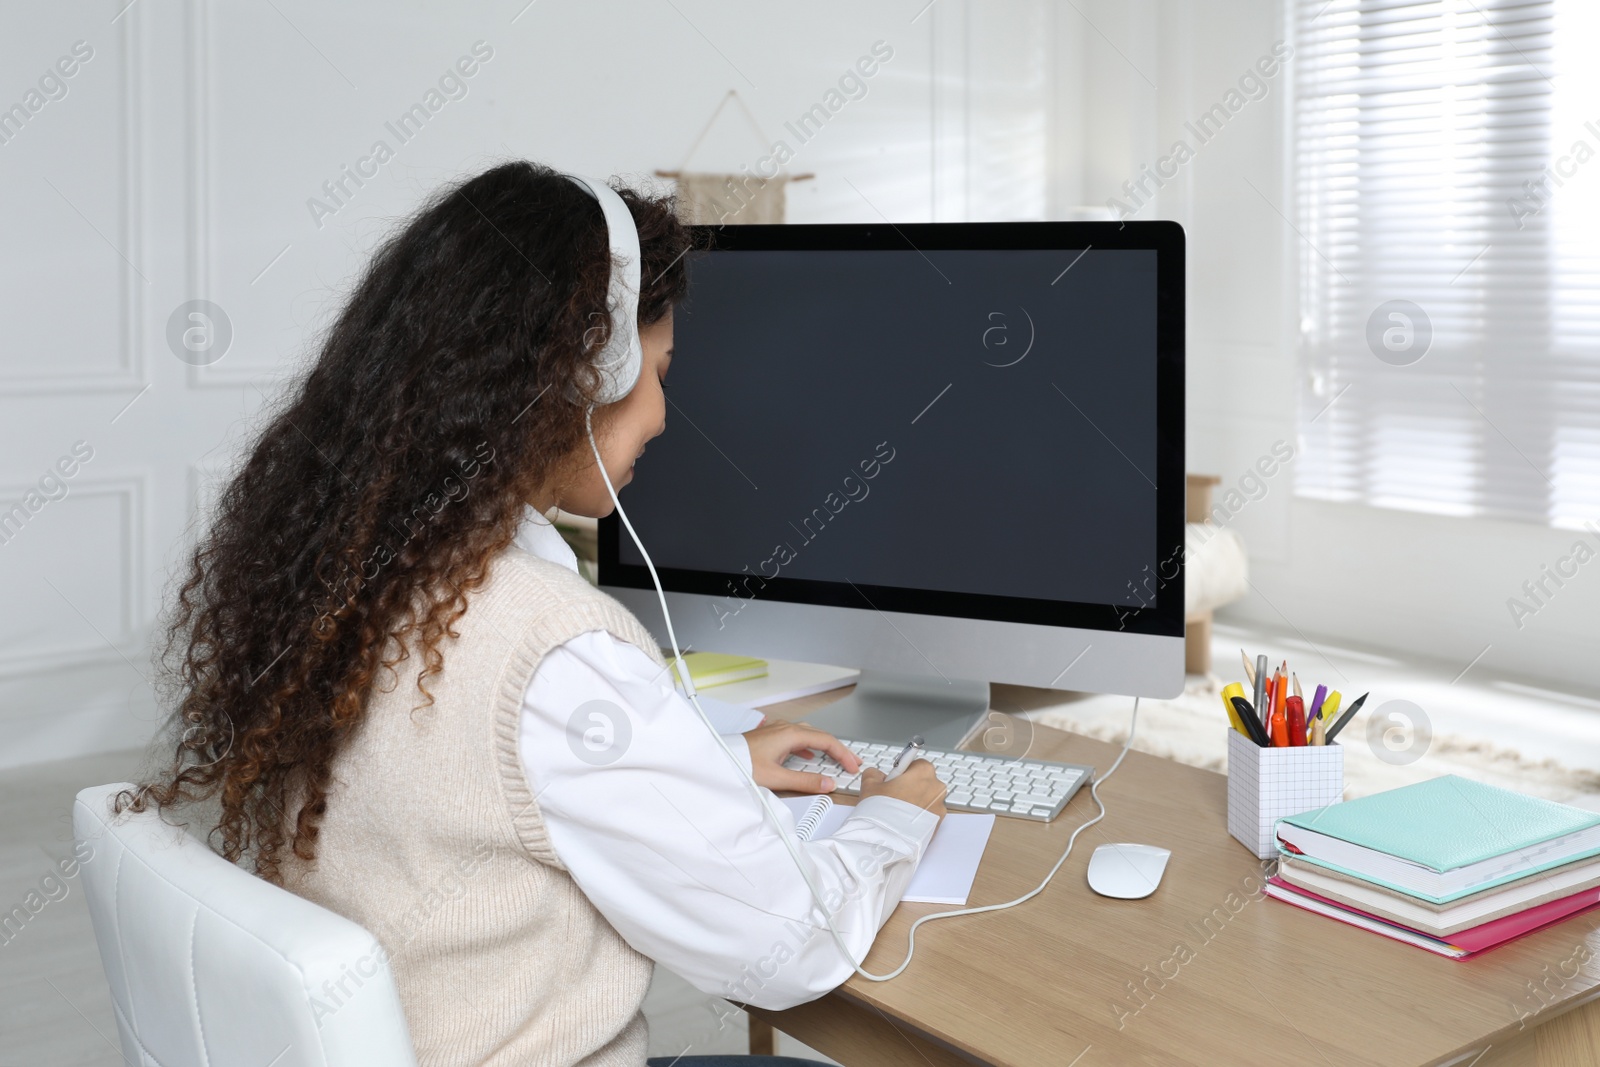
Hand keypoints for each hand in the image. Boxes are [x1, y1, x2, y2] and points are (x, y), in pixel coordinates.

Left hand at [742, 719, 861, 793]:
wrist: (719, 760)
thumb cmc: (742, 765)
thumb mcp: (777, 778)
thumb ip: (805, 781)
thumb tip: (828, 783)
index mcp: (791, 734)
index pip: (827, 741)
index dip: (844, 754)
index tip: (853, 766)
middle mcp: (786, 728)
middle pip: (821, 735)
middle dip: (838, 749)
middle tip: (851, 762)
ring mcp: (778, 730)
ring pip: (810, 735)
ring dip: (825, 747)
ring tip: (835, 758)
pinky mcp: (771, 737)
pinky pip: (798, 738)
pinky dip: (810, 746)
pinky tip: (808, 754)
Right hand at [859, 760, 946, 819]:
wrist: (887, 841)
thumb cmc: (880, 811)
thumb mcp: (869, 784)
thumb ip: (875, 773)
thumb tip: (878, 775)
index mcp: (924, 771)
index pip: (915, 764)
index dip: (903, 772)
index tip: (894, 780)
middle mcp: (937, 787)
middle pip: (923, 782)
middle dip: (910, 788)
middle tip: (893, 798)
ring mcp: (940, 808)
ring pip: (927, 801)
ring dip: (915, 804)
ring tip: (897, 814)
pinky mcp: (938, 825)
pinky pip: (928, 817)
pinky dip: (919, 819)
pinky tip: (903, 824)